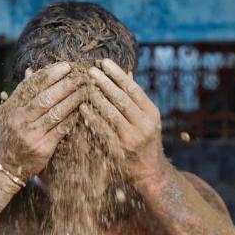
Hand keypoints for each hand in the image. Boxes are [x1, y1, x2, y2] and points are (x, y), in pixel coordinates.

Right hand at [0, 62, 85, 179]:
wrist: (5, 167)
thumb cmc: (9, 136)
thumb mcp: (9, 113)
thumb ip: (22, 93)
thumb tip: (31, 70)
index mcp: (11, 107)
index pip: (32, 85)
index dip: (50, 74)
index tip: (66, 66)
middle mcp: (18, 119)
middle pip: (45, 97)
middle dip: (65, 84)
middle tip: (81, 75)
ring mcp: (30, 134)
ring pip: (55, 112)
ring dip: (73, 99)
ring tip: (85, 90)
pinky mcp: (41, 148)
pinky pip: (61, 129)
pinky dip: (72, 119)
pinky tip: (82, 111)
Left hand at [80, 58, 165, 182]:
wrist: (150, 172)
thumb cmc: (146, 141)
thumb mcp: (148, 119)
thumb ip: (136, 98)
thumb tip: (127, 73)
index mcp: (151, 113)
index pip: (133, 88)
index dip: (118, 74)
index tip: (104, 62)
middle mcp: (144, 124)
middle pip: (122, 98)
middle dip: (105, 82)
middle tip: (90, 70)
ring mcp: (132, 137)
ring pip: (112, 112)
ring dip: (97, 97)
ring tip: (85, 85)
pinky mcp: (120, 149)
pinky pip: (103, 130)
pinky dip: (92, 117)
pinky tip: (82, 108)